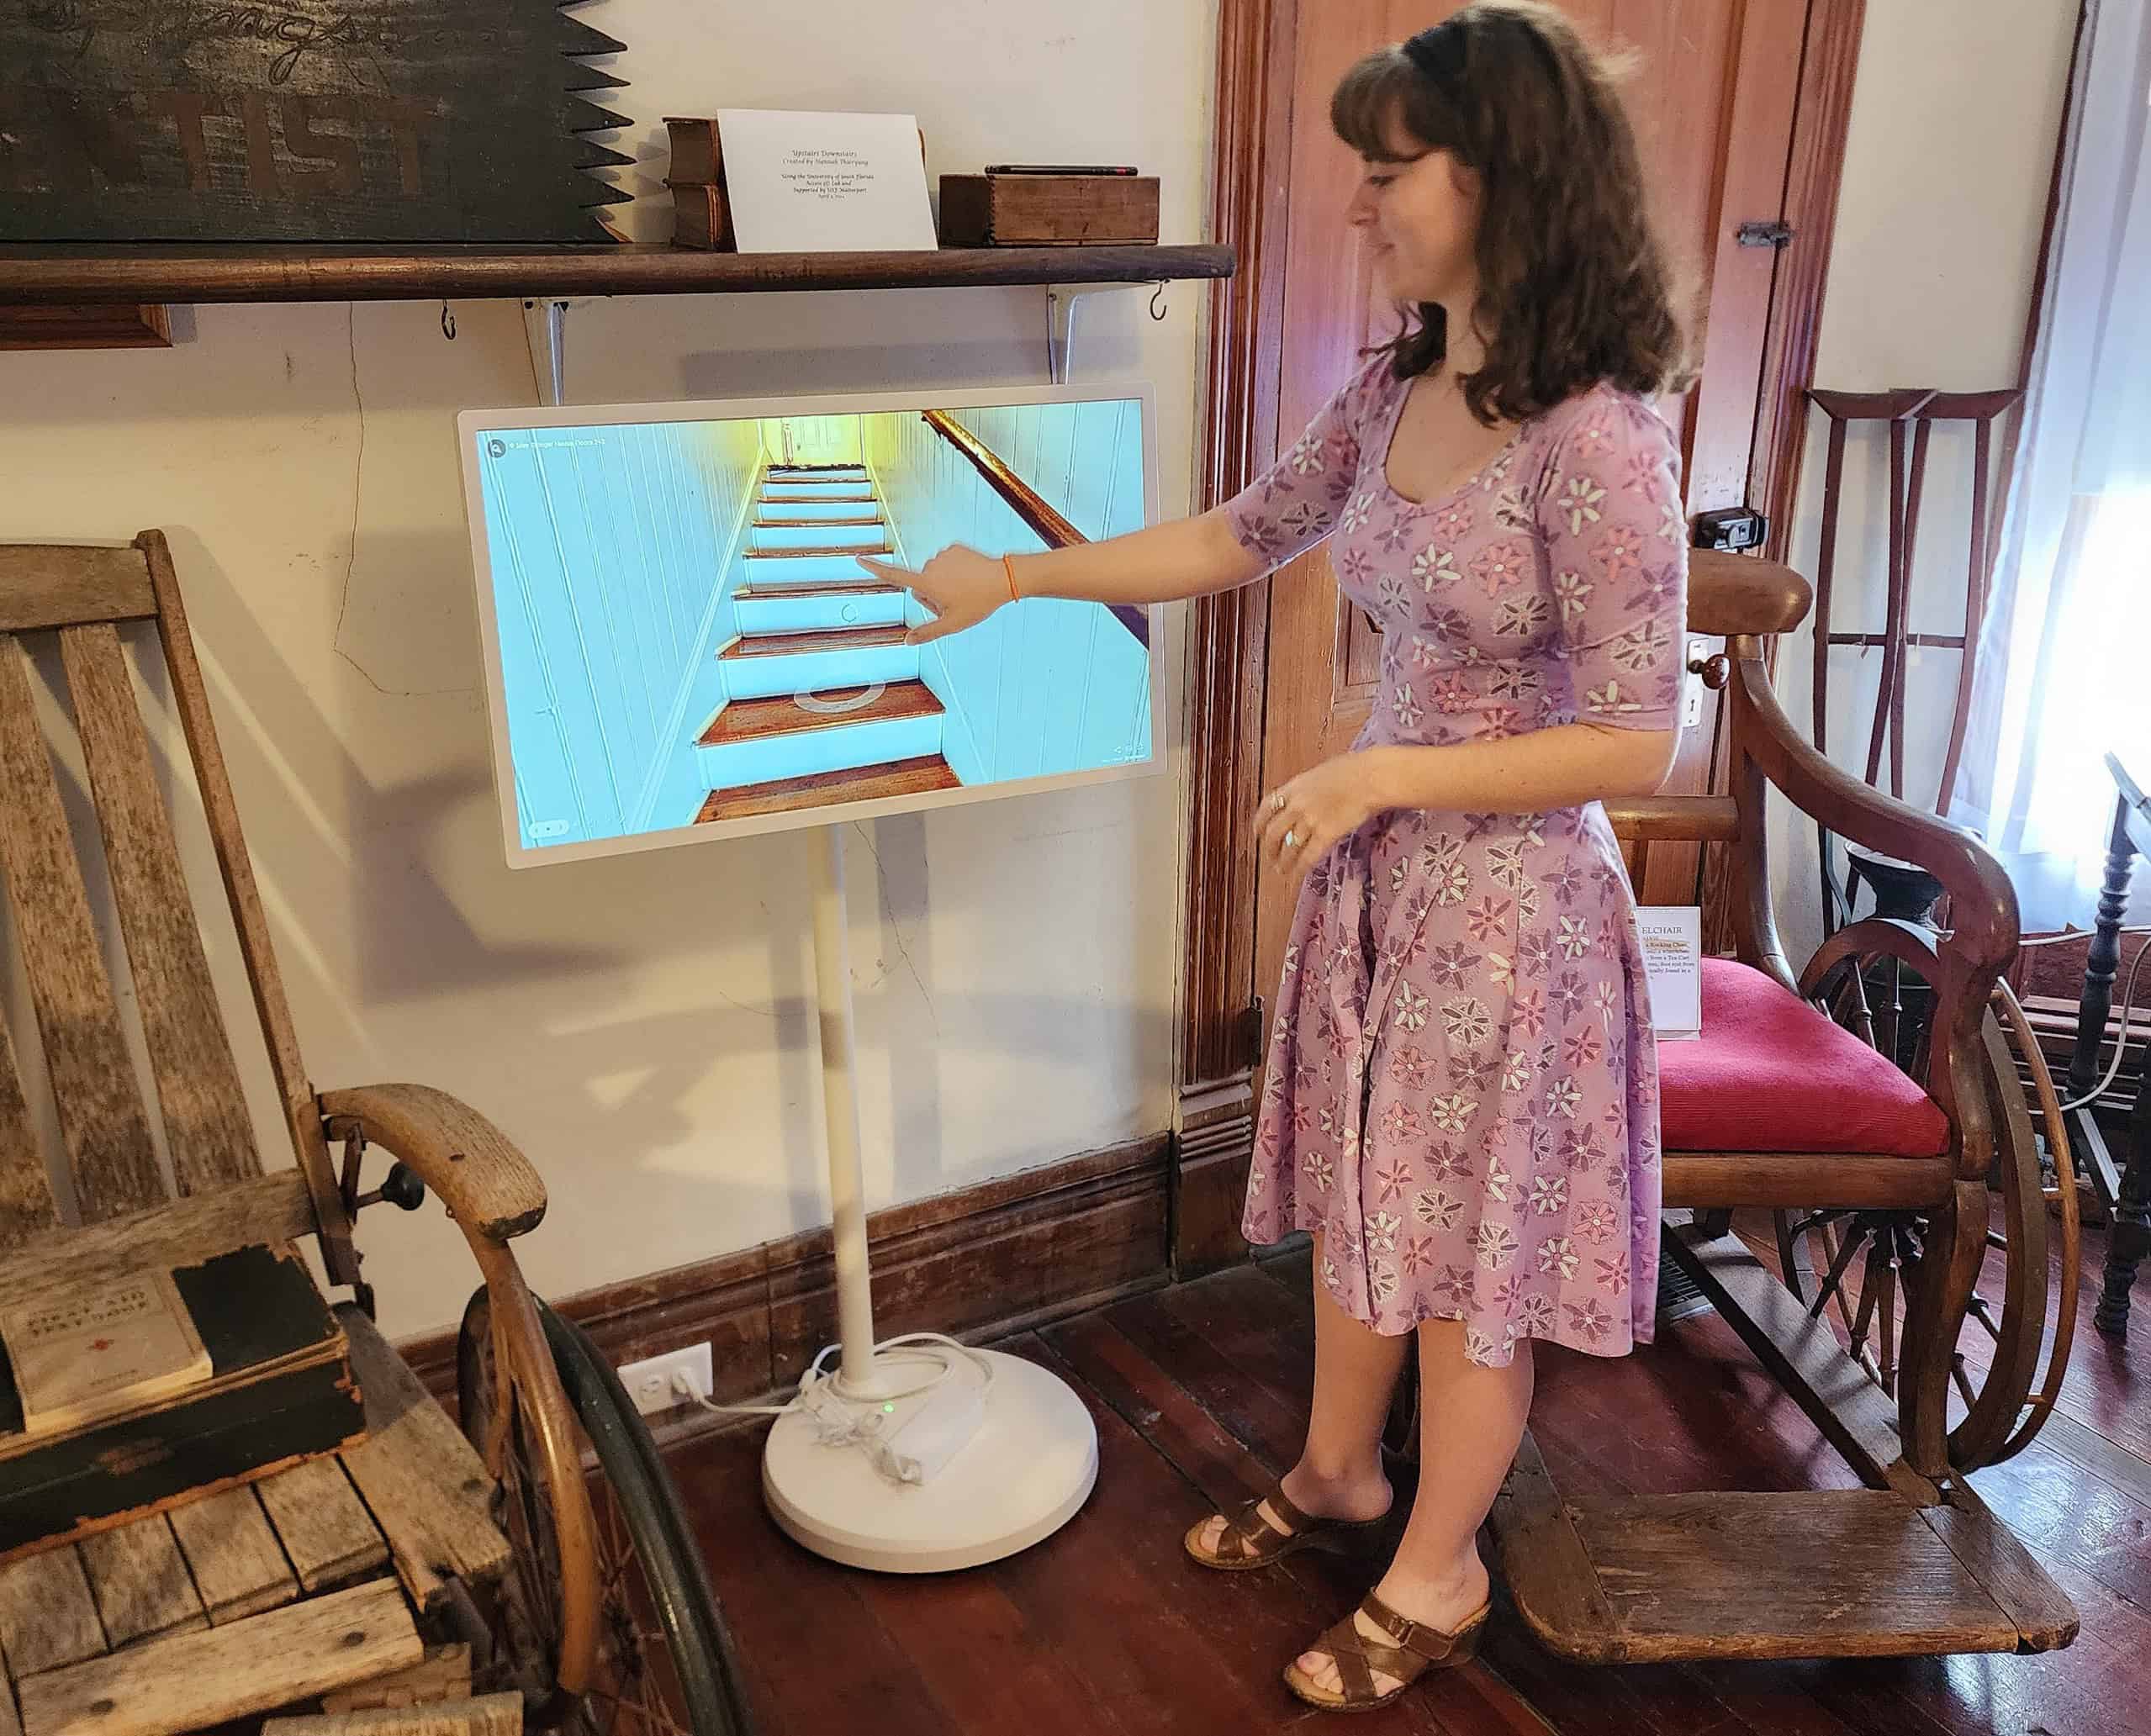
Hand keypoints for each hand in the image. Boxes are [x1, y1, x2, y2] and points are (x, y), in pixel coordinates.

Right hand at [857, 546, 1010, 645]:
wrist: (1004, 579)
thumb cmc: (978, 603)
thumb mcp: (953, 624)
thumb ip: (927, 633)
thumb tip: (907, 641)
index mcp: (927, 583)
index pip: (895, 576)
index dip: (874, 569)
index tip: (858, 559)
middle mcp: (930, 565)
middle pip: (920, 585)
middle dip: (932, 594)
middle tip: (955, 601)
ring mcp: (942, 555)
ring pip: (935, 573)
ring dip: (945, 582)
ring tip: (966, 589)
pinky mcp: (955, 547)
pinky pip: (948, 562)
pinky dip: (956, 570)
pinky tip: (970, 576)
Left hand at [1256, 756, 1381, 890]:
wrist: (1371, 777)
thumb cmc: (1354, 769)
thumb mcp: (1321, 772)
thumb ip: (1308, 788)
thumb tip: (1306, 797)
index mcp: (1294, 786)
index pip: (1267, 807)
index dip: (1259, 823)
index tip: (1258, 832)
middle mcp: (1296, 805)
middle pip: (1273, 832)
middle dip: (1269, 848)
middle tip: (1269, 856)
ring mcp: (1310, 821)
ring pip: (1288, 848)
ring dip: (1283, 862)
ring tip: (1281, 870)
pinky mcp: (1325, 835)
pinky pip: (1308, 856)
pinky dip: (1300, 868)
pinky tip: (1297, 873)